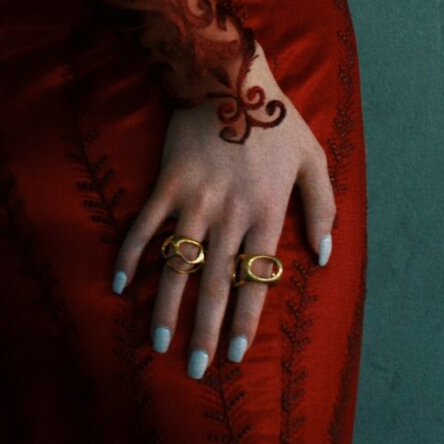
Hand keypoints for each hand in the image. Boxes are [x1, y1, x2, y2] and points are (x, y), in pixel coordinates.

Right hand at [111, 45, 334, 375]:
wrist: (227, 74)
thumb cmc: (276, 119)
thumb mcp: (314, 159)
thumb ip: (322, 208)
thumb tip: (323, 255)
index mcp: (266, 213)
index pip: (255, 280)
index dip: (244, 322)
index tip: (233, 356)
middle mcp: (230, 214)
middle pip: (216, 284)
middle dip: (205, 331)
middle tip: (196, 369)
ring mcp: (195, 199)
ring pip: (179, 265)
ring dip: (167, 308)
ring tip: (158, 344)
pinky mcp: (167, 182)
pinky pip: (144, 226)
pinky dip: (131, 256)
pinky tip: (120, 285)